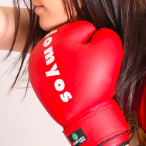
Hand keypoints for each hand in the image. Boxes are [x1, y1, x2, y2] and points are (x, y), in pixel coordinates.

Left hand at [28, 21, 129, 145]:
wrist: (83, 116)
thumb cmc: (94, 83)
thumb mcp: (109, 48)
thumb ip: (105, 32)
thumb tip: (96, 34)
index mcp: (53, 38)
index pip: (83, 28)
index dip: (96, 42)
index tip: (97, 57)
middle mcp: (39, 52)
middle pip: (70, 42)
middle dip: (83, 51)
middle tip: (90, 68)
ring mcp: (36, 69)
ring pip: (64, 57)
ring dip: (75, 63)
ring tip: (83, 77)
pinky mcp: (39, 83)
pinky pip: (60, 73)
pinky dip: (69, 76)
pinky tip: (76, 84)